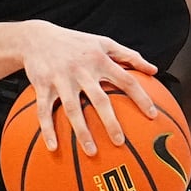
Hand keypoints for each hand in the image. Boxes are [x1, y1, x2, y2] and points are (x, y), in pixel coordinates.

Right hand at [15, 20, 158, 155]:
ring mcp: (61, 79)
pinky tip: (53, 147)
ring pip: (72, 109)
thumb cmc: (76, 43)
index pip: (125, 80)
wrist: (36, 38)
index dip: (140, 97)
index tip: (152, 115)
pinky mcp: (42, 86)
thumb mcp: (103, 43)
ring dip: (82, 131)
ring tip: (92, 152)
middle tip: (120, 142)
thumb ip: (129, 56)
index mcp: (99, 60)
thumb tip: (154, 70)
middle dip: (110, 122)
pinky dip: (48, 129)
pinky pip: (44, 111)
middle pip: (99, 99)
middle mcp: (82, 70)